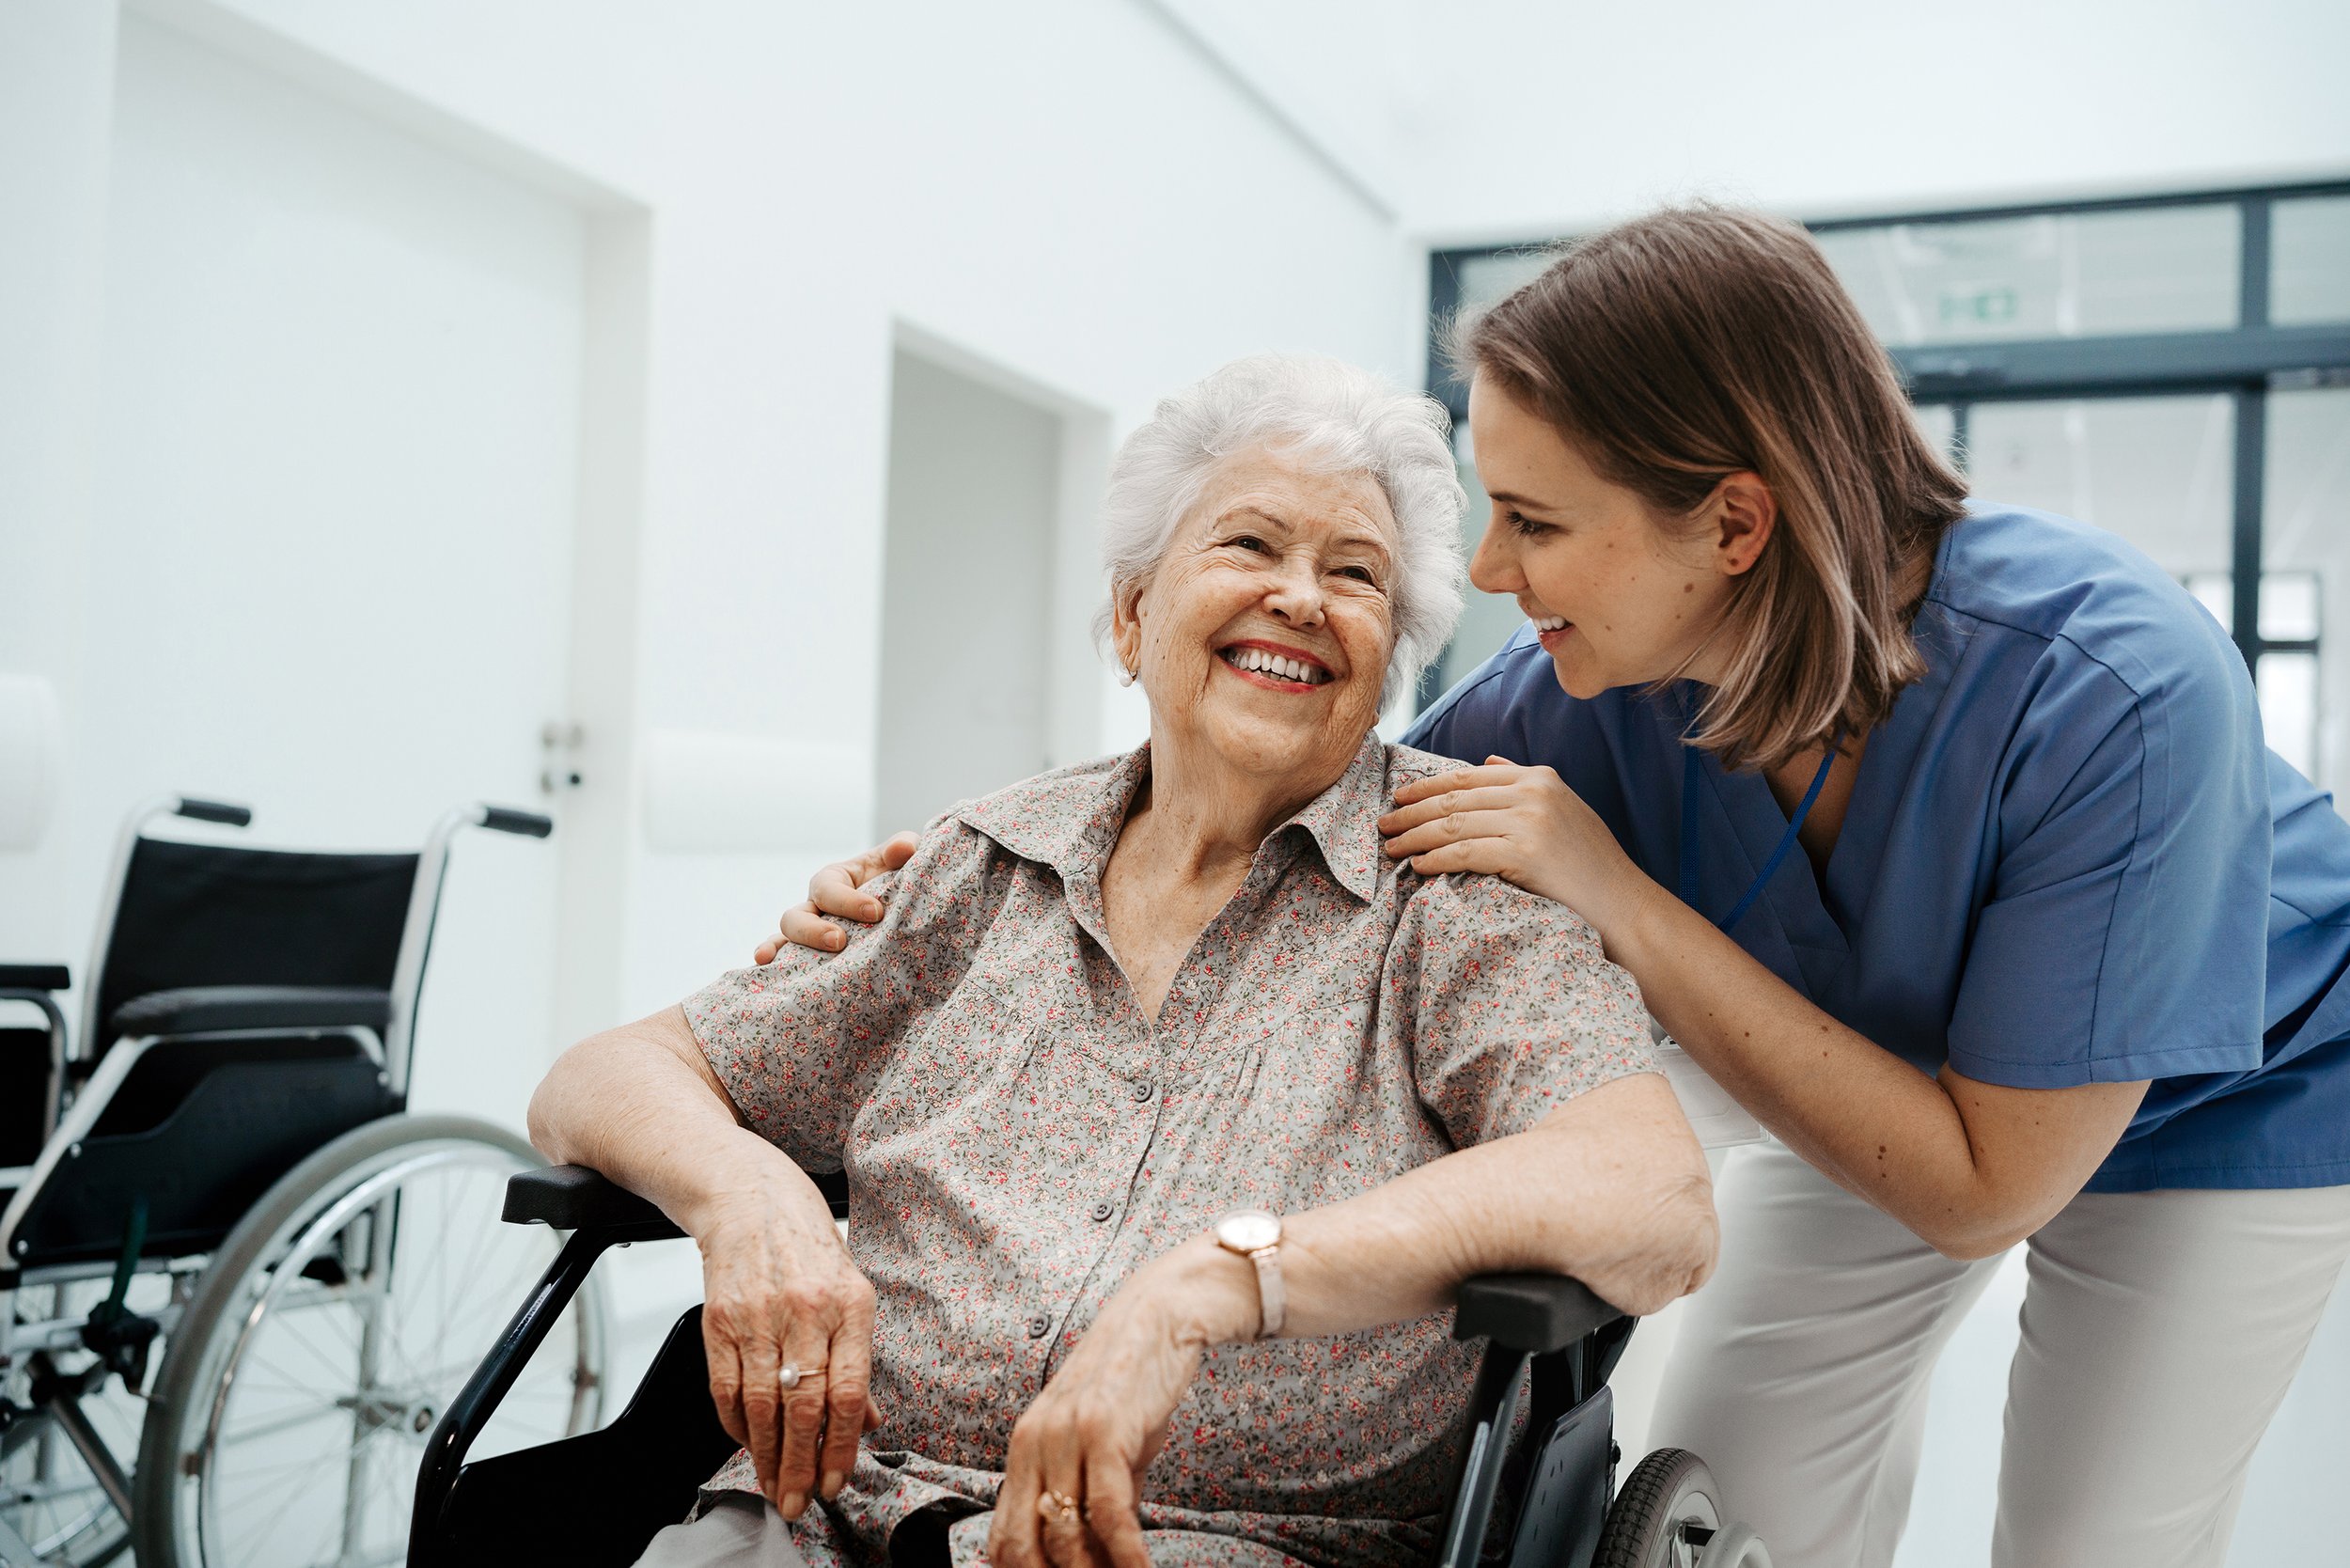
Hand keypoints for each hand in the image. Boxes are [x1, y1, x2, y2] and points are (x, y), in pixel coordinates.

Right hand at [696, 1185, 884, 1519]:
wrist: (749, 1194)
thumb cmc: (808, 1243)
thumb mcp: (852, 1290)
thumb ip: (859, 1357)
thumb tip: (867, 1420)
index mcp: (851, 1304)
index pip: (848, 1390)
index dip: (842, 1446)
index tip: (837, 1481)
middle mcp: (806, 1310)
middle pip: (805, 1406)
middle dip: (802, 1465)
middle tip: (800, 1502)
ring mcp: (759, 1315)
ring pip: (762, 1405)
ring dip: (767, 1456)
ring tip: (774, 1486)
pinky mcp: (718, 1319)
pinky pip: (725, 1388)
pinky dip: (735, 1425)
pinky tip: (747, 1444)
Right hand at [754, 832, 918, 960]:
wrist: (900, 906)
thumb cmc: (895, 879)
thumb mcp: (898, 861)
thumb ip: (902, 848)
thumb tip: (904, 850)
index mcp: (834, 880)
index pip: (830, 888)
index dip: (848, 901)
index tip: (875, 913)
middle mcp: (815, 906)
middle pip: (797, 916)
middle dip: (814, 930)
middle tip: (840, 941)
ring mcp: (809, 932)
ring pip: (786, 938)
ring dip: (784, 948)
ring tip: (782, 961)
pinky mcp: (810, 955)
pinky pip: (784, 960)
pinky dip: (772, 961)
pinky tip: (763, 967)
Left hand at [988, 1240, 1255, 1567]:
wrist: (1162, 1316)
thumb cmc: (1134, 1384)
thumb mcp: (1101, 1444)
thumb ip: (1091, 1496)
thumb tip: (1099, 1556)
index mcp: (1023, 1449)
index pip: (1004, 1539)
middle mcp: (1033, 1444)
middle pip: (1023, 1548)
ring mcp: (1065, 1436)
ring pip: (1064, 1537)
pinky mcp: (1103, 1430)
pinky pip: (1108, 1512)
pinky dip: (1126, 1555)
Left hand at [1377, 756, 1644, 934]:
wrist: (1622, 905)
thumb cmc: (1589, 865)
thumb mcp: (1563, 810)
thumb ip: (1524, 782)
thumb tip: (1487, 761)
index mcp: (1540, 777)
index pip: (1468, 776)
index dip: (1427, 786)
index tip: (1399, 797)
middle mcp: (1533, 792)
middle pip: (1455, 798)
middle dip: (1412, 811)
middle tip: (1383, 824)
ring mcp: (1529, 821)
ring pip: (1453, 824)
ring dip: (1415, 836)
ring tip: (1391, 847)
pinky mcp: (1524, 853)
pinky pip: (1465, 852)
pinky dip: (1435, 858)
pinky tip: (1417, 865)